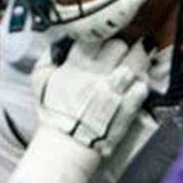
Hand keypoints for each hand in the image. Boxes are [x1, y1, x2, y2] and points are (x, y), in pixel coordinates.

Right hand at [32, 39, 151, 156]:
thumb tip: (58, 44)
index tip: (101, 44)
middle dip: (119, 48)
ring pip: (137, 61)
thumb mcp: (39, 82)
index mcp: (76, 66)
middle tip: (119, 53)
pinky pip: (143, 85)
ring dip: (137, 60)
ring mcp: (115, 90)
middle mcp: (97, 74)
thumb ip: (47, 58)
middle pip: (119, 45)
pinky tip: (136, 86)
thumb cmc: (53, 114)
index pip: (95, 37)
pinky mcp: (129, 106)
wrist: (67, 145)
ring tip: (136, 62)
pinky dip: (141, 84)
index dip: (100, 38)